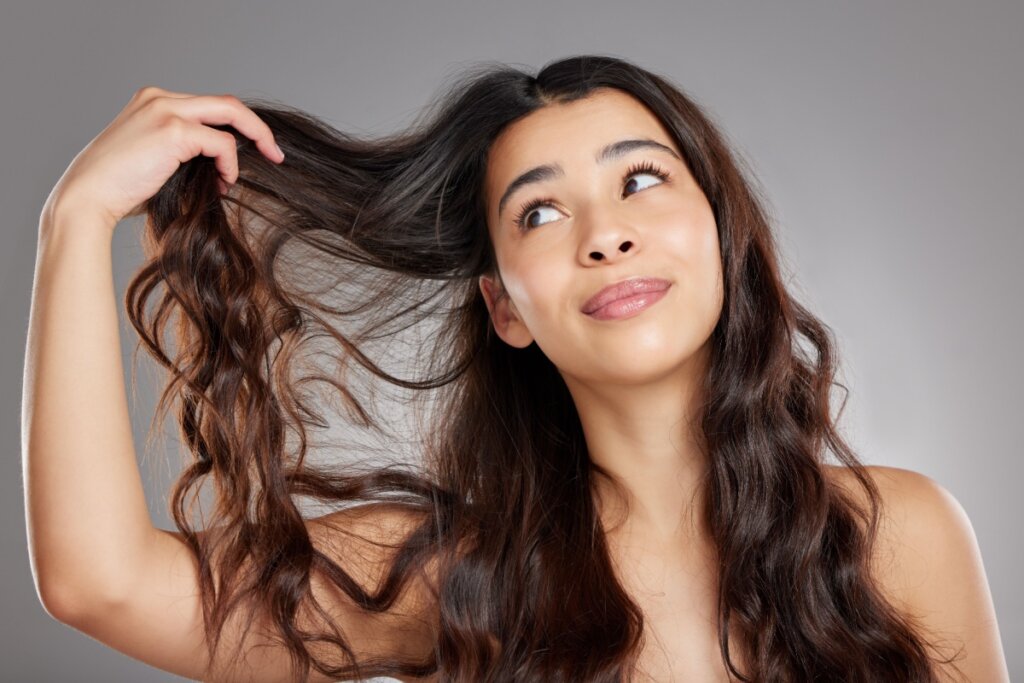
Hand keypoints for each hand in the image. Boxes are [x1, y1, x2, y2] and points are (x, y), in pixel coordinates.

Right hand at [44, 86, 284, 228]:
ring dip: (251, 143)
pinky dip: (230, 164)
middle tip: (276, 153)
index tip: (256, 150)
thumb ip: (186, 153)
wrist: (87, 197)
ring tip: (243, 176)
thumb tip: (225, 165)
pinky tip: (224, 183)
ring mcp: (166, 109)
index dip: (237, 126)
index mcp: (154, 101)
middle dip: (257, 128)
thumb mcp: (156, 160)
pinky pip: (222, 143)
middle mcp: (160, 97)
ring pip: (231, 114)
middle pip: (226, 102)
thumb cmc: (119, 189)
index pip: (210, 105)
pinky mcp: (173, 130)